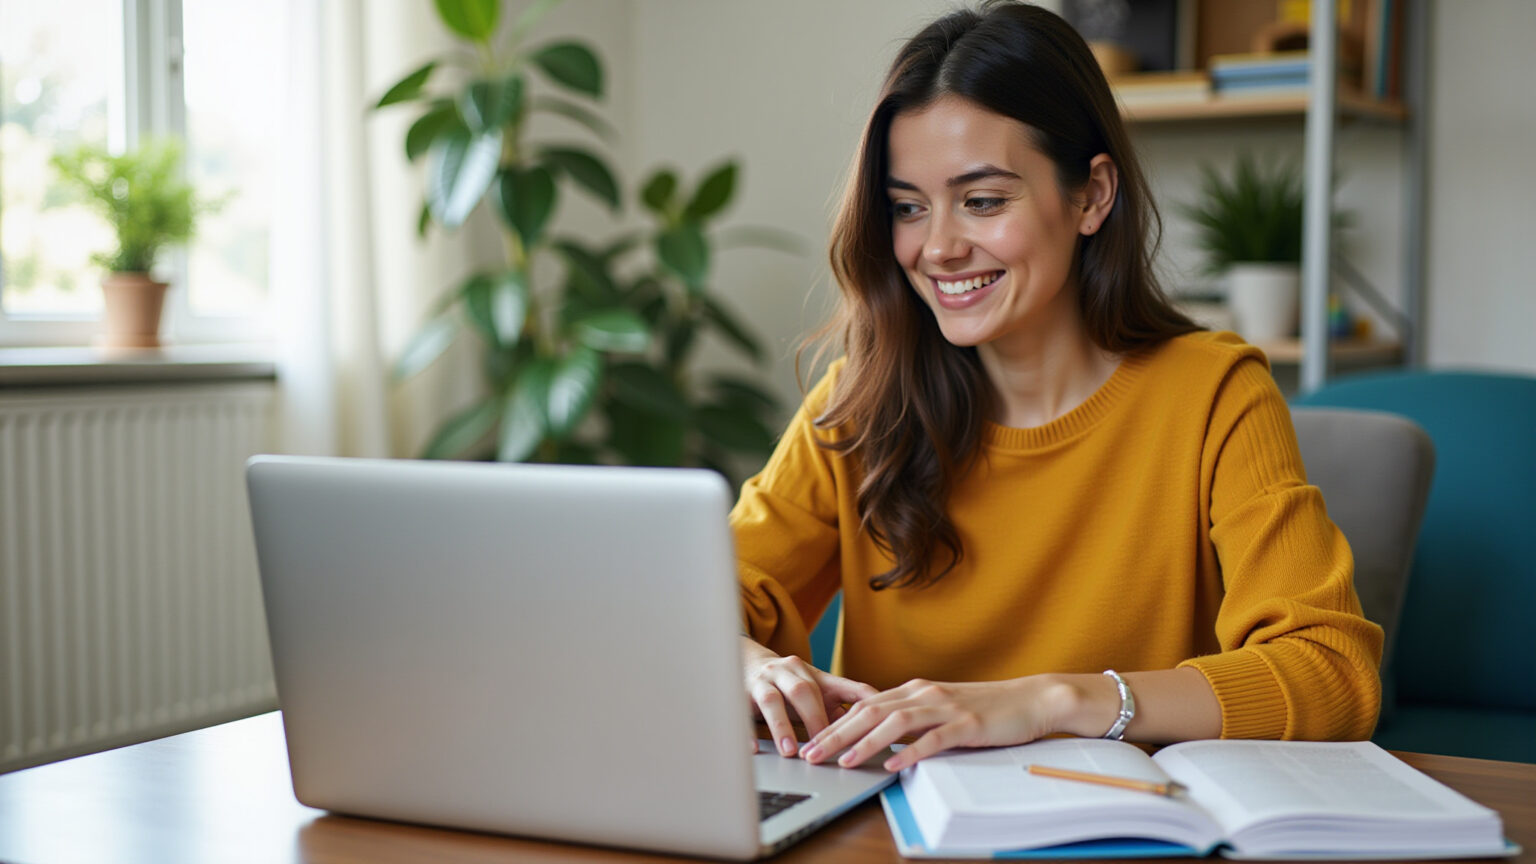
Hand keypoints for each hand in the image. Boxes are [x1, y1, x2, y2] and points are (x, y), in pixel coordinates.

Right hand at [743, 637, 878, 756]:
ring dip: (782, 726)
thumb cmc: (788, 684)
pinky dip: (746, 733)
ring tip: (790, 751)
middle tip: (824, 746)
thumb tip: (870, 728)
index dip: (860, 698)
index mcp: (811, 672)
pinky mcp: (739, 694)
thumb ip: (840, 705)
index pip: (841, 685)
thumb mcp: (815, 689)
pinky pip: (740, 714)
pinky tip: (753, 749)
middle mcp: (786, 672)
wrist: (746, 661)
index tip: (875, 717)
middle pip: (803, 691)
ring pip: (771, 701)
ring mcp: (761, 681)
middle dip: (814, 719)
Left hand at [798, 675, 1090, 771]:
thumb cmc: (987, 707)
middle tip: (811, 752)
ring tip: (842, 761)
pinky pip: (932, 739)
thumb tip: (878, 735)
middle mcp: (925, 694)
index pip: (864, 705)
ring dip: (864, 742)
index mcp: (915, 690)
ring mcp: (945, 707)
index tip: (810, 739)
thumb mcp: (942, 708)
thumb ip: (912, 717)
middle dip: (836, 733)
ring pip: (894, 722)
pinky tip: (892, 764)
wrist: (1032, 699)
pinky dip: (909, 751)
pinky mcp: (967, 724)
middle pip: (869, 711)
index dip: (834, 722)